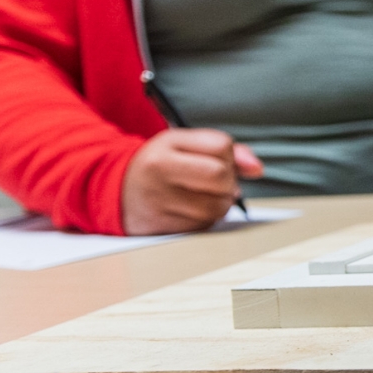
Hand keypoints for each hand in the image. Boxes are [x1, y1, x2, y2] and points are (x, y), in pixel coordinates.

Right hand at [121, 129, 263, 234]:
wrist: (115, 190)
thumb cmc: (161, 163)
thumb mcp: (186, 144)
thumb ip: (227, 149)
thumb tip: (257, 169)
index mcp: (166, 146)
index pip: (221, 146)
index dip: (228, 155)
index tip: (218, 160)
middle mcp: (159, 173)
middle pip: (221, 177)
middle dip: (228, 181)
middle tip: (216, 182)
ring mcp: (159, 203)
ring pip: (217, 206)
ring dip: (221, 203)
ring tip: (204, 195)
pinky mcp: (162, 228)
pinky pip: (204, 226)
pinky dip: (207, 218)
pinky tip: (192, 209)